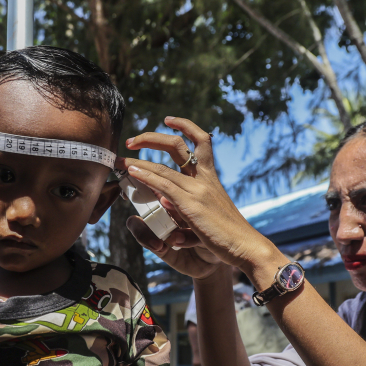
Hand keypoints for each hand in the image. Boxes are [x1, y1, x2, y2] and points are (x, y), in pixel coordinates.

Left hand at [120, 117, 273, 273]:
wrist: (245, 245)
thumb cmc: (227, 234)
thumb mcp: (206, 212)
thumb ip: (183, 204)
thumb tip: (163, 200)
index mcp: (211, 177)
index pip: (201, 140)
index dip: (185, 125)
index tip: (168, 119)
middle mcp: (205, 178)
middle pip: (178, 145)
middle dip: (152, 138)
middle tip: (132, 141)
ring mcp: (198, 189)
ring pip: (163, 167)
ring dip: (138, 161)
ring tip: (121, 159)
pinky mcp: (191, 204)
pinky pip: (164, 184)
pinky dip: (145, 176)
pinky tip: (132, 172)